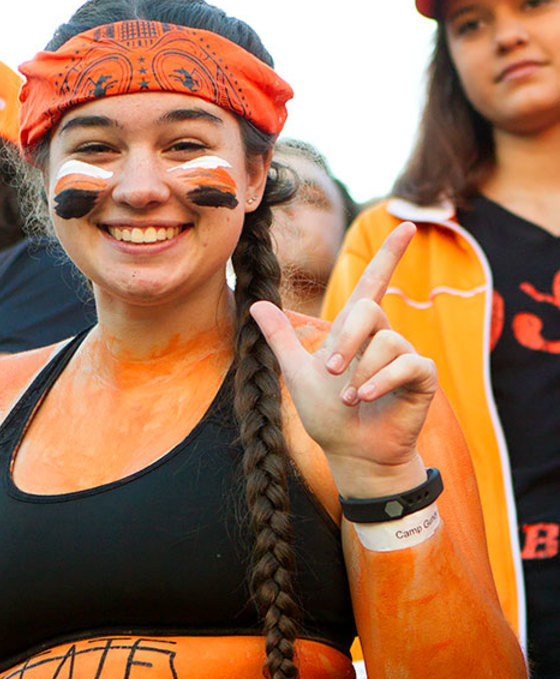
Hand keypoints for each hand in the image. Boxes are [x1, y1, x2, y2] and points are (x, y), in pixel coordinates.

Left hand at [250, 223, 436, 496]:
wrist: (352, 453)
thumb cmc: (328, 417)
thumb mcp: (298, 373)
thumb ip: (281, 339)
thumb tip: (256, 304)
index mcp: (356, 332)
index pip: (375, 283)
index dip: (390, 255)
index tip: (409, 225)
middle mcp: (384, 338)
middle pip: (369, 311)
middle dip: (345, 343)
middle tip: (330, 373)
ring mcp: (405, 356)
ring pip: (387, 341)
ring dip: (361, 373)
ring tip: (350, 399)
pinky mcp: (422, 377)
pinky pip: (406, 364)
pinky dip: (381, 381)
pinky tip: (367, 399)